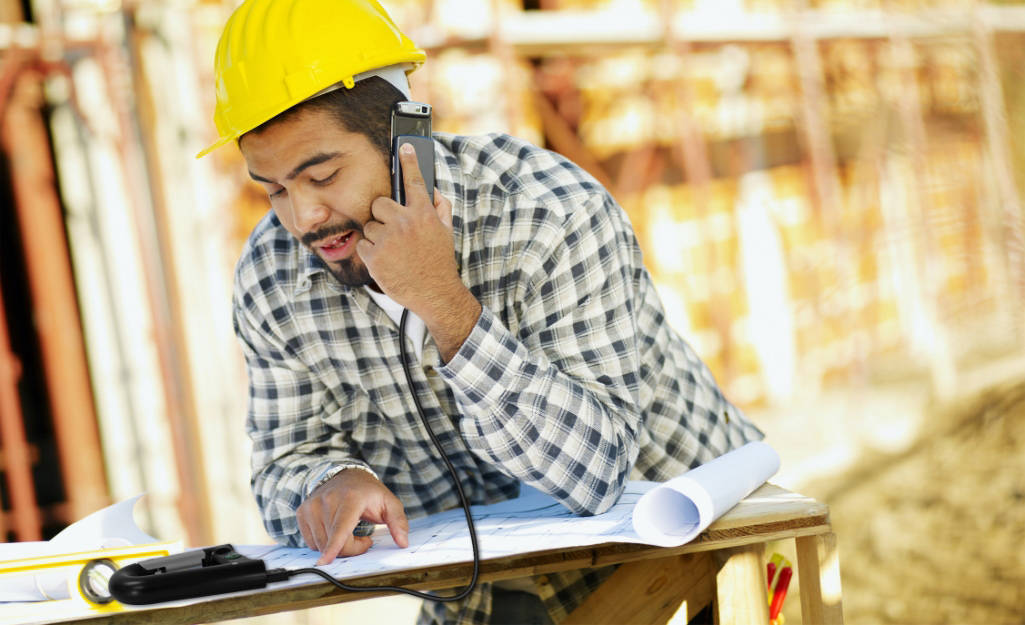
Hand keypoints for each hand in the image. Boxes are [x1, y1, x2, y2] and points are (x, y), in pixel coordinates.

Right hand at [296, 468, 408, 564]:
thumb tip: (403, 542)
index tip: (324, 561)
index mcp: (351, 497)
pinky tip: (334, 531)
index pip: (341, 526)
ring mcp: (312, 505)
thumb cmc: (369, 493)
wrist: (347, 475)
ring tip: (349, 532)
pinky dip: (324, 543)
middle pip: (334, 541)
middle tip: (363, 539)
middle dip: (350, 548)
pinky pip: (311, 542)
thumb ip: (398, 522)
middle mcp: (328, 499)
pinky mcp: (302, 512)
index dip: (334, 546)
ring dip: (337, 547)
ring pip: (321, 544)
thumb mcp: (389, 503)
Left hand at [358, 142, 481, 360]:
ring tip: (392, 250)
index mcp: (424, 214)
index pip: (413, 181)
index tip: (403, 147)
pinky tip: (386, 260)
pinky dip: (371, 252)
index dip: (408, 161)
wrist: (434, 293)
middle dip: (383, 215)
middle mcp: (405, 222)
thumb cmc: (439, 262)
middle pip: (380, 203)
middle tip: (393, 230)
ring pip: (369, 225)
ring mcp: (388, 239)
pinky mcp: (374, 255)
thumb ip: (440, 207)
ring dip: (377, 235)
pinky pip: (363, 243)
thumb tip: (432, 190)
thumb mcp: (446, 232)